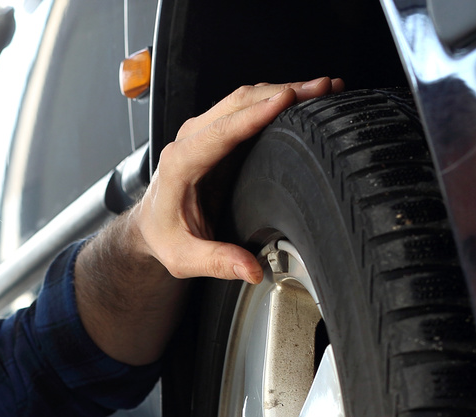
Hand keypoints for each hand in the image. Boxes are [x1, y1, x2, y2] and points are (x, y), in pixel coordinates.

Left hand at [131, 77, 345, 283]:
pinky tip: (305, 99)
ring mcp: (205, 129)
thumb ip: (217, 262)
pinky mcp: (219, 130)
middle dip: (283, 92)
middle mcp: (190, 138)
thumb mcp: (184, 258)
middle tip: (323, 88)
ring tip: (325, 88)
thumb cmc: (165, 236)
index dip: (254, 115)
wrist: (151, 223)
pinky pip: (249, 106)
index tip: (285, 101)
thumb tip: (251, 269)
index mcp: (180, 163)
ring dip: (285, 90)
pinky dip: (277, 98)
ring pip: (247, 98)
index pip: (221, 131)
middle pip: (239, 103)